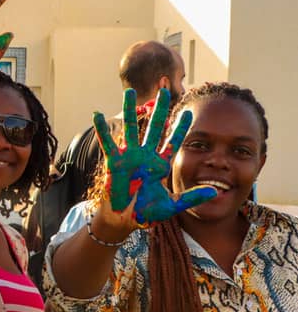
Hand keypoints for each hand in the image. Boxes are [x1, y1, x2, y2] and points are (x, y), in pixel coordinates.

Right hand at [94, 87, 216, 224]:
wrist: (123, 220)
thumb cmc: (145, 213)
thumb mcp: (171, 205)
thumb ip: (192, 197)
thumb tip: (215, 191)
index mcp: (159, 164)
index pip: (173, 141)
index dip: (180, 127)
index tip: (189, 112)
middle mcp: (145, 156)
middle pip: (154, 127)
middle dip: (159, 109)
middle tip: (164, 91)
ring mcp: (129, 157)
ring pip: (131, 128)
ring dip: (129, 110)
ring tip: (129, 92)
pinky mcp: (114, 162)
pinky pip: (108, 142)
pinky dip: (102, 129)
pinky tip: (97, 114)